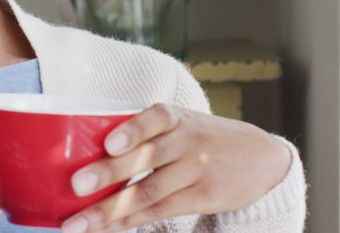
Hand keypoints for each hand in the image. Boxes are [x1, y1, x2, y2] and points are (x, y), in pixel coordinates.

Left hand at [61, 104, 291, 232]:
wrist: (262, 159)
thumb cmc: (206, 138)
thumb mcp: (185, 122)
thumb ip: (147, 132)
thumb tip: (88, 151)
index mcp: (178, 117)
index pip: (156, 117)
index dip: (134, 130)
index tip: (109, 144)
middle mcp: (189, 142)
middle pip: (147, 158)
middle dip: (109, 173)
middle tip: (76, 184)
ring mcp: (197, 172)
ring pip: (148, 192)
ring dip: (109, 209)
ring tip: (77, 223)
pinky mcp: (202, 198)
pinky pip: (159, 212)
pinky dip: (128, 222)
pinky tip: (104, 229)